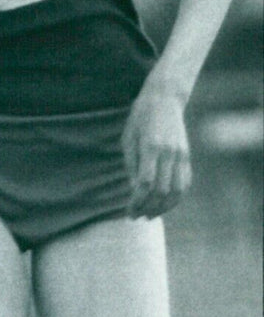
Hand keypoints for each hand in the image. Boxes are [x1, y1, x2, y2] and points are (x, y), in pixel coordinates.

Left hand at [122, 83, 191, 219]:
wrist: (164, 99)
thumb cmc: (140, 119)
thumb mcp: (129, 139)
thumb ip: (132, 166)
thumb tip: (135, 192)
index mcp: (151, 147)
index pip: (145, 183)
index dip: (137, 202)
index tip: (128, 212)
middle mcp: (169, 152)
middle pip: (161, 190)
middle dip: (148, 208)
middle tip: (137, 216)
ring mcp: (181, 154)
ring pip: (177, 190)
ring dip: (164, 207)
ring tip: (150, 215)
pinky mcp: (187, 156)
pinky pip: (185, 183)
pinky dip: (176, 198)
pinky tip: (164, 204)